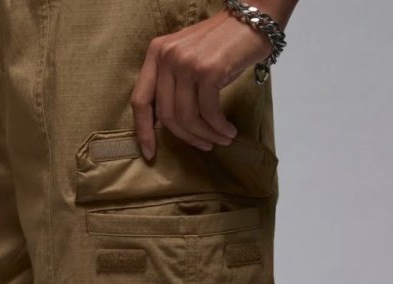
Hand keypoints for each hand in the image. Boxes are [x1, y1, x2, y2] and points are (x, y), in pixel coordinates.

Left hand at [130, 7, 273, 159]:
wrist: (252, 19)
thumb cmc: (221, 45)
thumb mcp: (187, 59)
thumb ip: (172, 85)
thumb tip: (168, 125)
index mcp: (156, 54)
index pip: (140, 100)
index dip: (143, 131)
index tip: (149, 153)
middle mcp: (166, 57)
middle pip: (167, 115)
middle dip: (187, 137)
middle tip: (204, 146)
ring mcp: (186, 63)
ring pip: (188, 117)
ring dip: (206, 135)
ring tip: (220, 139)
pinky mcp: (208, 71)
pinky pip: (209, 112)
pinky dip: (219, 127)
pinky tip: (228, 131)